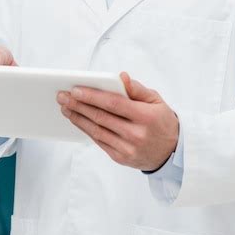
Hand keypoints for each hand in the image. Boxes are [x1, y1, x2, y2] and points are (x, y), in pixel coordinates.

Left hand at [57, 71, 179, 171]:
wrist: (172, 152)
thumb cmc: (162, 121)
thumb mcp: (156, 100)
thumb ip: (137, 88)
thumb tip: (121, 76)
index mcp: (145, 116)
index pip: (113, 104)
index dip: (92, 96)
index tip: (76, 89)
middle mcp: (136, 134)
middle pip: (101, 117)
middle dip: (78, 105)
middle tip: (62, 96)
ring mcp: (128, 148)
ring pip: (97, 131)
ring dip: (78, 118)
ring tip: (65, 107)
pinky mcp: (121, 158)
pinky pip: (99, 142)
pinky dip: (86, 130)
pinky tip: (77, 120)